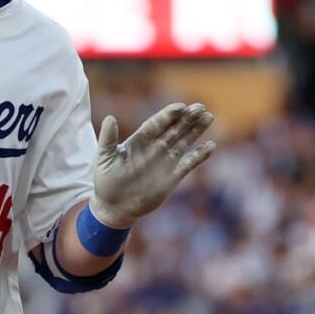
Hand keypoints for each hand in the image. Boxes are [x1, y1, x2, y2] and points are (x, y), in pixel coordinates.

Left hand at [89, 102, 215, 227]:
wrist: (114, 206)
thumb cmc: (105, 180)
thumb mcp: (103, 158)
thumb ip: (108, 138)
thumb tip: (110, 118)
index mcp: (138, 141)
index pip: (156, 123)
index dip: (168, 114)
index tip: (180, 106)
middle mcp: (154, 148)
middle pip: (174, 129)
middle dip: (187, 117)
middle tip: (200, 107)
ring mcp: (164, 161)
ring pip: (184, 141)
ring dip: (196, 130)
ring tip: (208, 116)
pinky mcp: (172, 177)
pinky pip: (189, 163)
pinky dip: (200, 155)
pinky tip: (211, 145)